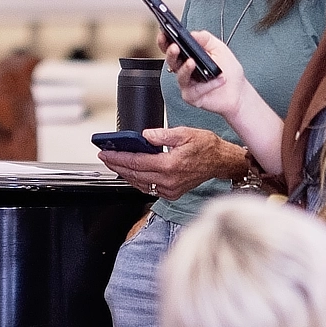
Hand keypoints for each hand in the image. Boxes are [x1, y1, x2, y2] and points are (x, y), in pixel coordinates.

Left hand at [96, 127, 247, 199]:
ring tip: (113, 163)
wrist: (221, 162)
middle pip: (134, 174)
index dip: (118, 157)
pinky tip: (130, 172)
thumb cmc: (206, 147)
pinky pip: (149, 188)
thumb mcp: (185, 133)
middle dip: (116, 165)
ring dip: (125, 173)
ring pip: (139, 183)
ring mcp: (170, 189)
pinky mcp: (172, 193)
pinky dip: (137, 180)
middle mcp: (169, 180)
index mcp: (170, 165)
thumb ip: (162, 135)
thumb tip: (144, 136)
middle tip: (104, 157)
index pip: (136, 162)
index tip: (105, 153)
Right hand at [165, 29, 248, 119]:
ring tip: (192, 62)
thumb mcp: (220, 48)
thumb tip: (193, 33)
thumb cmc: (228, 71)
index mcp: (188, 56)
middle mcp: (185, 70)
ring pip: (181, 76)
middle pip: (171, 61)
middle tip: (175, 47)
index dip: (165, 41)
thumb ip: (206, 39)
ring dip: (185, 69)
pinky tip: (218, 79)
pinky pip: (195, 90)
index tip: (164, 34)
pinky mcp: (193, 97)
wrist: (239, 92)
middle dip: (171, 53)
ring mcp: (188, 84)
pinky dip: (208, 85)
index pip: (172, 48)